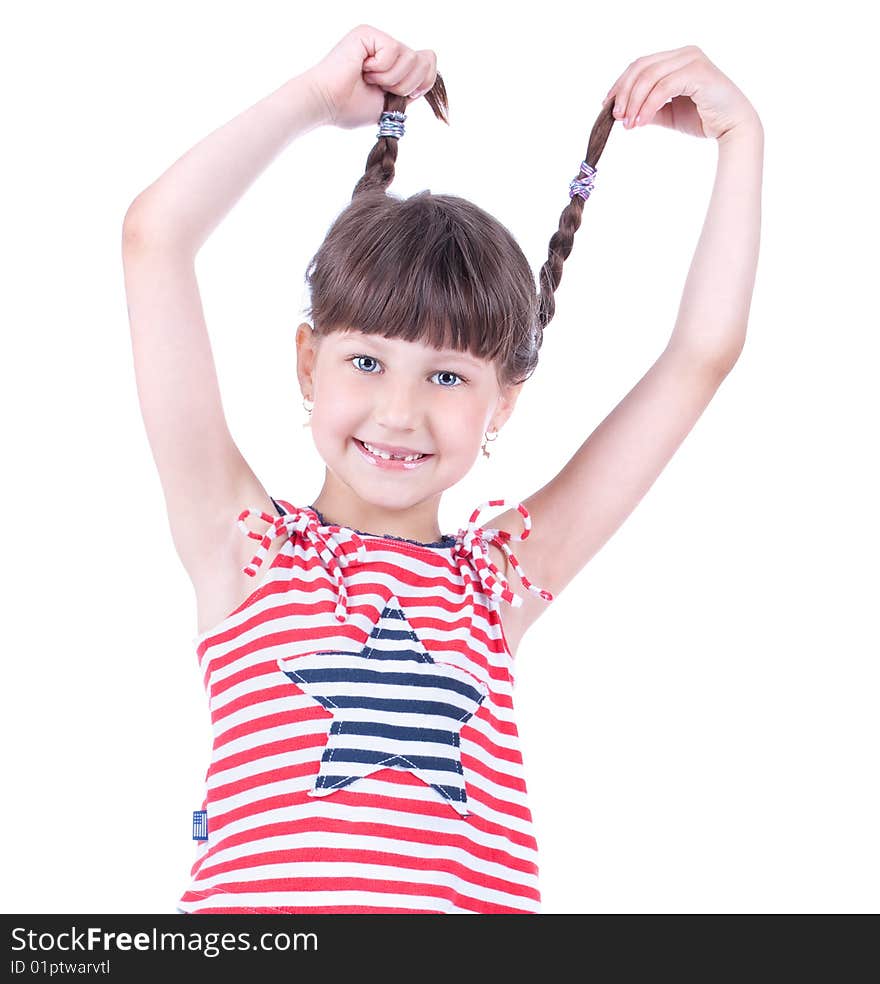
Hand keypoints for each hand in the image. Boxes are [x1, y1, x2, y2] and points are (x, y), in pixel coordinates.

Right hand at [304, 23, 438, 129]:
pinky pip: (393, 50)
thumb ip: (410, 90)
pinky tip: (363, 69)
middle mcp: (387, 49)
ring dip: (392, 79)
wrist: (326, 104)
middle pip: (425, 60)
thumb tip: (429, 77)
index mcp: (393, 66)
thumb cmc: (350, 108)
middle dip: (407, 85)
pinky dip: (380, 69)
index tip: (405, 95)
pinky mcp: (369, 33)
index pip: (428, 62)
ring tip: (369, 80)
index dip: (424, 82)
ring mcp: (378, 40)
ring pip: (411, 56)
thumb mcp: (390, 104)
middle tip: (382, 89)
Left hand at [601, 45, 759, 139]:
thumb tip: (623, 113)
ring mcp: (692, 60)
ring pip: (650, 77)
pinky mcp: (698, 72)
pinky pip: (663, 87)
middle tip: (616, 117)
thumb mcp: (668, 114)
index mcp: (676, 59)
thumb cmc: (703, 119)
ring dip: (634, 102)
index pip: (640, 65)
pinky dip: (648, 105)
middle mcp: (684, 54)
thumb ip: (647, 108)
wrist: (732, 127)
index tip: (607, 106)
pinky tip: (640, 122)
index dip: (620, 84)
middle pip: (641, 67)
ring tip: (629, 124)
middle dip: (624, 93)